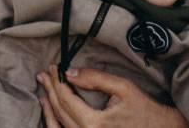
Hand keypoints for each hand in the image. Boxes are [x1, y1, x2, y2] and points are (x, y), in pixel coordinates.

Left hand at [38, 65, 187, 127]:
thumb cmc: (145, 110)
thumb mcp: (122, 88)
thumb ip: (95, 79)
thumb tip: (70, 72)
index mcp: (94, 124)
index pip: (67, 99)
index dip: (57, 81)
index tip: (54, 67)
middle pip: (60, 112)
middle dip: (50, 91)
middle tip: (44, 75)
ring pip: (60, 127)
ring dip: (49, 108)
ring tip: (44, 92)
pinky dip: (57, 123)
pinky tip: (52, 112)